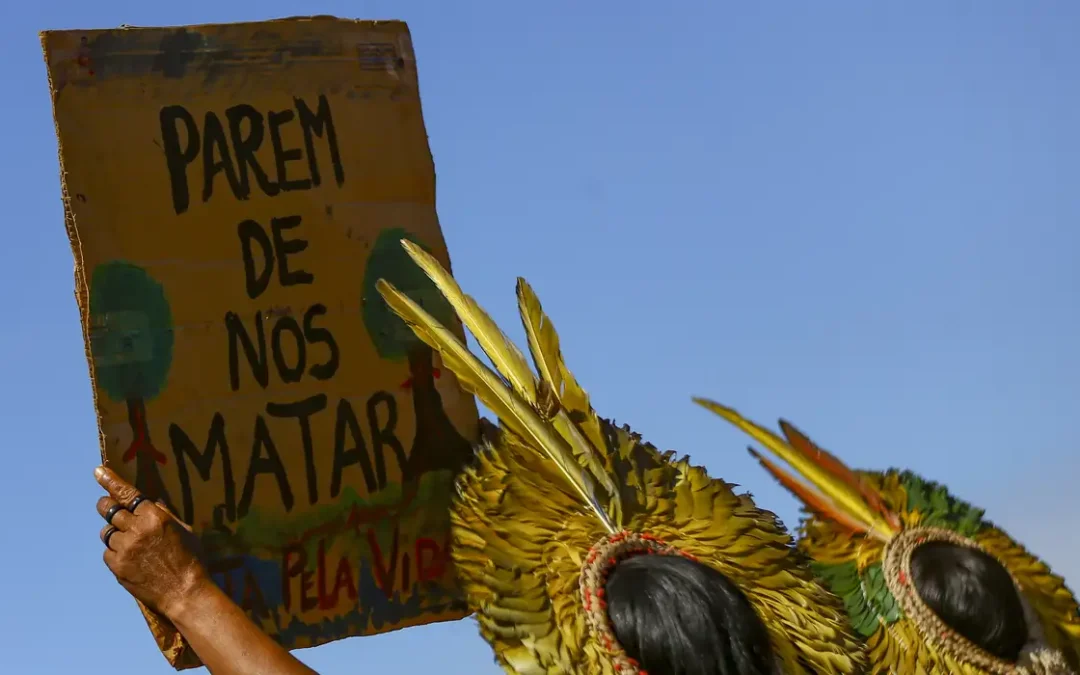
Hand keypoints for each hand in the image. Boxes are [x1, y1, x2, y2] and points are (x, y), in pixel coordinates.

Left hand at [95, 466, 208, 618]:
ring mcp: (124, 548)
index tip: (98, 471)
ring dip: (115, 532)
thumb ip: (166, 514)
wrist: (184, 593)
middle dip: (106, 504)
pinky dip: (116, 551)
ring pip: (107, 532)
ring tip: (129, 540)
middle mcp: (136, 529)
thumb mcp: (185, 531)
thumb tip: (153, 500)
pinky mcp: (116, 566)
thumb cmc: (191, 560)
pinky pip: (108, 552)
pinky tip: (131, 558)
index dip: (111, 481)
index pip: (128, 493)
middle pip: (109, 509)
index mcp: (155, 516)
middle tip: (106, 504)